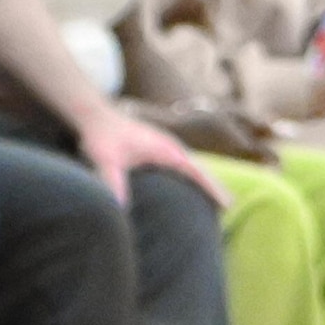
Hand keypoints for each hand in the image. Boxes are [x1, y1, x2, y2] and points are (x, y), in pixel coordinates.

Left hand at [74, 105, 228, 210]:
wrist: (96, 116)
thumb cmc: (102, 137)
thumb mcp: (106, 161)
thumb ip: (114, 182)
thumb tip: (120, 208)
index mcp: (166, 150)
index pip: (196, 172)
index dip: (212, 188)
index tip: (228, 204)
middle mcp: (171, 148)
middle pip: (201, 169)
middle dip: (214, 187)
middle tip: (229, 207)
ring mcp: (166, 147)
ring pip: (192, 166)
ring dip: (204, 180)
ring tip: (215, 199)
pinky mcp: (158, 149)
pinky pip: (183, 164)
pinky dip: (192, 175)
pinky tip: (189, 185)